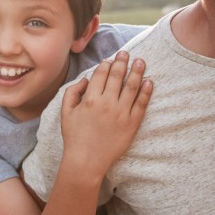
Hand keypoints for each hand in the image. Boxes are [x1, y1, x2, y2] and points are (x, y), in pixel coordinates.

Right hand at [60, 51, 152, 179]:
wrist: (86, 161)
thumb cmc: (74, 136)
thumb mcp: (65, 112)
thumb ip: (72, 91)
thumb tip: (85, 79)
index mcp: (90, 98)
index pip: (101, 74)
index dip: (106, 64)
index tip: (110, 59)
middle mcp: (107, 103)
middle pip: (117, 76)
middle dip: (122, 62)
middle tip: (126, 53)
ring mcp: (121, 113)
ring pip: (132, 86)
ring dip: (137, 71)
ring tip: (141, 61)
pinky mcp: (132, 124)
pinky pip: (141, 104)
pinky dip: (146, 91)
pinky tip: (149, 81)